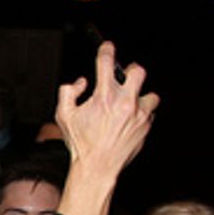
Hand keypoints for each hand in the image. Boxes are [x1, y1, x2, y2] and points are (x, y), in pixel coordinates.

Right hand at [55, 41, 158, 175]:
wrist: (97, 167)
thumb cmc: (81, 143)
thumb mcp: (64, 116)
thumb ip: (68, 93)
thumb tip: (81, 83)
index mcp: (104, 96)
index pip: (107, 62)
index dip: (106, 49)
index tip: (107, 47)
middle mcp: (125, 102)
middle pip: (138, 71)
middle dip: (130, 71)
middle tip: (125, 76)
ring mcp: (139, 114)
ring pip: (150, 94)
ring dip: (140, 96)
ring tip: (129, 104)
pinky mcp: (146, 126)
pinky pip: (150, 113)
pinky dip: (141, 114)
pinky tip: (129, 121)